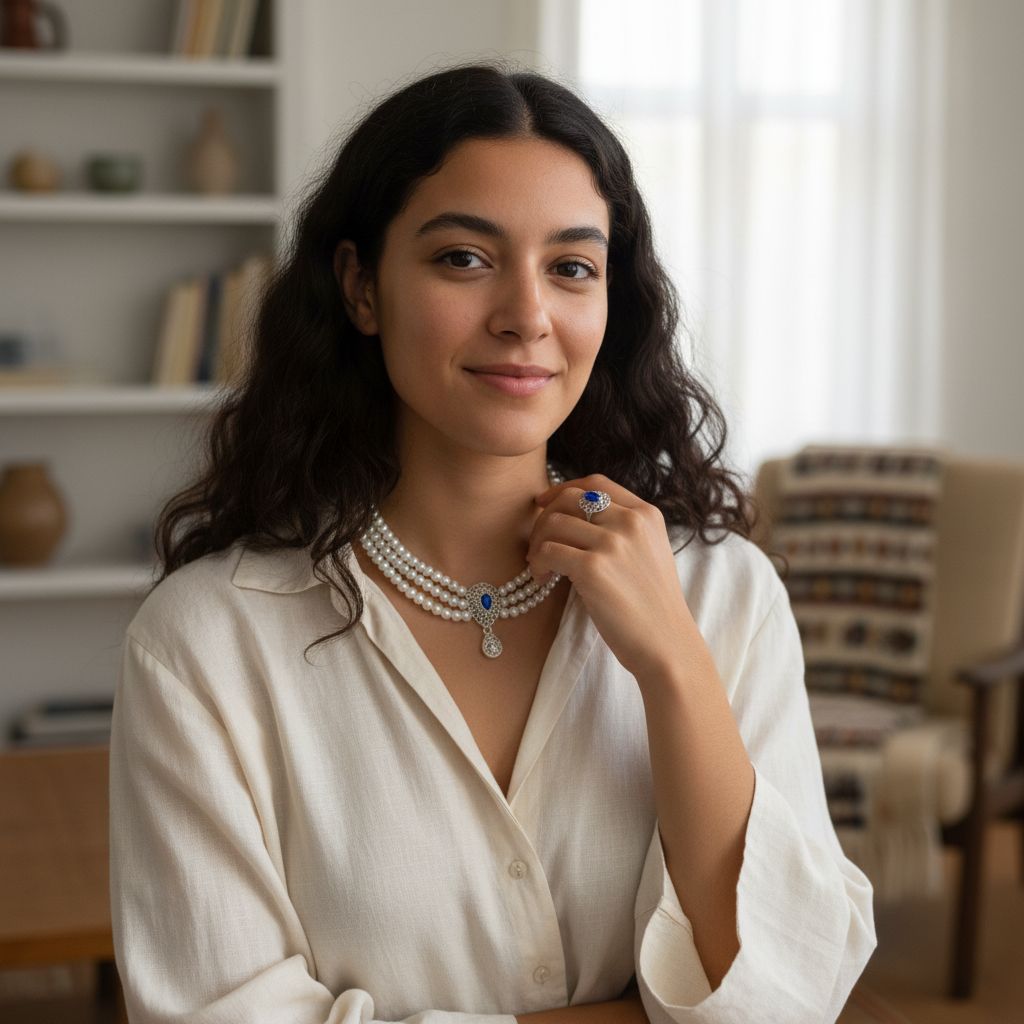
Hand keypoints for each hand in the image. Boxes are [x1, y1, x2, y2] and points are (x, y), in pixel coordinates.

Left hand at [527, 474, 698, 682]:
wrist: (667, 645)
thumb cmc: (653, 607)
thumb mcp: (650, 553)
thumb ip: (622, 530)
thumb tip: (573, 516)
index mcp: (646, 514)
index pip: (596, 483)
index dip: (562, 489)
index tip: (544, 504)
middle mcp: (631, 522)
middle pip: (569, 498)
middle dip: (544, 518)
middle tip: (538, 544)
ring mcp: (613, 543)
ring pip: (553, 523)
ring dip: (537, 543)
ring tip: (540, 566)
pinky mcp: (594, 568)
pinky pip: (548, 551)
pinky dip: (537, 563)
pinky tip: (543, 579)